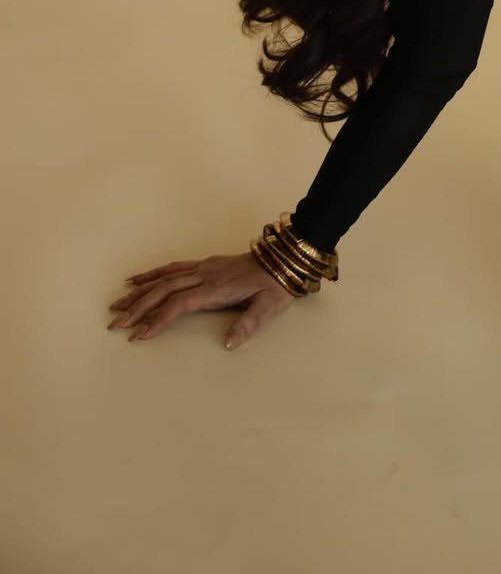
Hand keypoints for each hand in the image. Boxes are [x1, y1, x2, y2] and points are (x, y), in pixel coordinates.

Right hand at [106, 252, 297, 348]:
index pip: (180, 304)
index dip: (158, 319)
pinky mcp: (205, 264)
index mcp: (216, 289)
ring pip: (164, 278)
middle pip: (164, 290)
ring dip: (139, 292)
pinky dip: (152, 274)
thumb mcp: (268, 307)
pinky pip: (172, 268)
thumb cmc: (275, 287)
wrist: (283, 259)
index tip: (139, 335)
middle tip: (115, 324)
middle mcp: (205, 276)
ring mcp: (203, 268)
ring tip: (116, 305)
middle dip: (138, 307)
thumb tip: (228, 344)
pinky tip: (137, 279)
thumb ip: (248, 324)